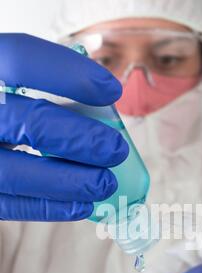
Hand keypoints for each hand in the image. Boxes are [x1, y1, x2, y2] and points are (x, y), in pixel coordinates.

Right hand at [0, 34, 128, 220]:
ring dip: (70, 182)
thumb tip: (100, 101)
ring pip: (15, 173)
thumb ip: (38, 82)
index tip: (111, 90)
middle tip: (116, 149)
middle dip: (81, 139)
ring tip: (105, 183)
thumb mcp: (4, 82)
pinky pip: (8, 206)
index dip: (69, 73)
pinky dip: (48, 208)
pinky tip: (82, 205)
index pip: (20, 60)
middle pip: (28, 122)